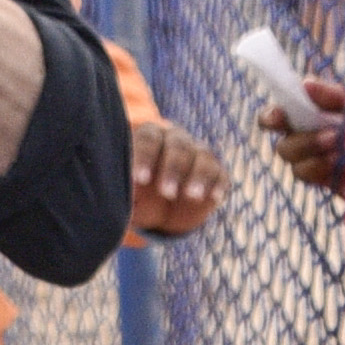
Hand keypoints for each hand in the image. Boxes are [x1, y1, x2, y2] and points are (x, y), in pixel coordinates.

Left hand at [130, 118, 227, 237]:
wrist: (161, 206)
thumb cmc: (137, 194)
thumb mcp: (125, 192)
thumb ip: (124, 188)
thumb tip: (126, 192)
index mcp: (150, 137)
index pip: (149, 140)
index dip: (145, 158)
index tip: (140, 180)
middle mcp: (176, 140)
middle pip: (178, 147)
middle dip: (173, 169)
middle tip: (166, 193)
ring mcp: (198, 154)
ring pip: (202, 158)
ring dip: (198, 176)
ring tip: (192, 195)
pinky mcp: (216, 173)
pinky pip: (220, 174)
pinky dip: (217, 185)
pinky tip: (214, 197)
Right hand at [257, 79, 344, 191]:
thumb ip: (329, 93)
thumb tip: (305, 84)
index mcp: (303, 117)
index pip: (273, 117)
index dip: (270, 117)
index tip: (278, 116)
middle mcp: (302, 140)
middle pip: (283, 148)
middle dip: (305, 141)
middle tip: (333, 135)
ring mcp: (311, 163)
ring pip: (294, 165)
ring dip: (315, 155)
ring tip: (340, 149)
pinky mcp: (323, 180)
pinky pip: (309, 177)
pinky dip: (322, 168)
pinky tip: (340, 162)